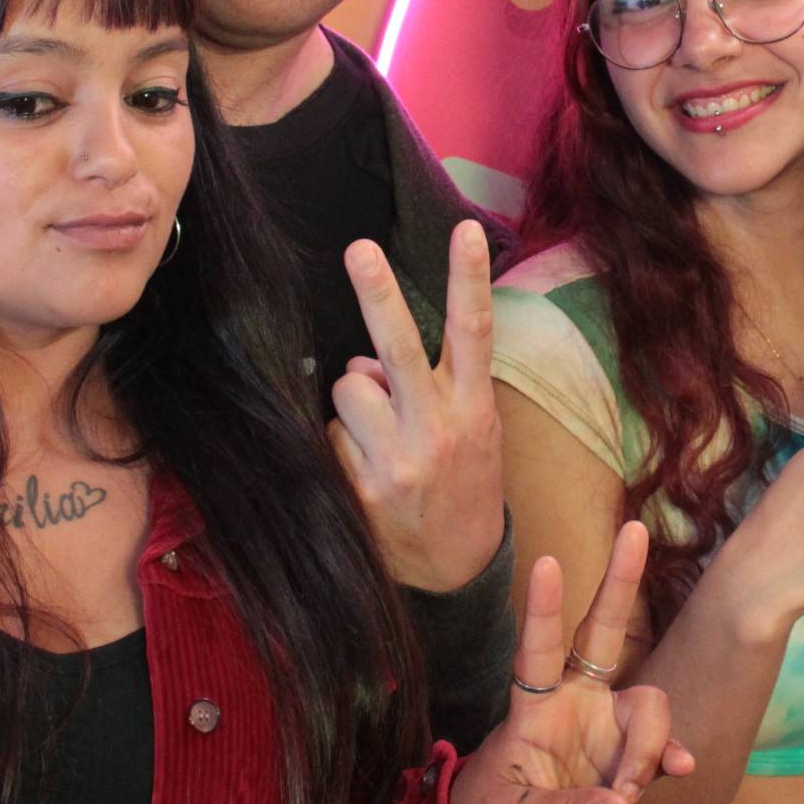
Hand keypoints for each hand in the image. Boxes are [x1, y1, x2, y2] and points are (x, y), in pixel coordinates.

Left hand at [328, 221, 505, 592]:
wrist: (459, 572)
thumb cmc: (463, 483)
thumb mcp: (471, 430)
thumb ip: (430, 385)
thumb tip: (364, 357)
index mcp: (473, 407)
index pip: (474, 332)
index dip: (470, 279)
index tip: (468, 231)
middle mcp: (437, 428)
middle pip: (400, 347)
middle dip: (378, 293)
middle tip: (359, 249)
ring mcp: (398, 460)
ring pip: (349, 386)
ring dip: (352, 400)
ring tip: (378, 434)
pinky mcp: (363, 488)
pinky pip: (330, 435)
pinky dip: (340, 443)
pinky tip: (364, 469)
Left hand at [451, 521, 696, 803]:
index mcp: (531, 709)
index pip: (534, 652)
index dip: (541, 609)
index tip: (544, 560)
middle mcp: (572, 701)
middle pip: (600, 632)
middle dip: (619, 581)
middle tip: (634, 529)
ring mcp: (605, 721)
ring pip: (647, 703)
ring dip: (646, 749)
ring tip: (623, 798)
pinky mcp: (628, 750)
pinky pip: (662, 744)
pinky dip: (669, 756)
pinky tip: (678, 769)